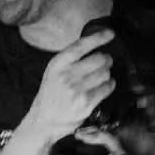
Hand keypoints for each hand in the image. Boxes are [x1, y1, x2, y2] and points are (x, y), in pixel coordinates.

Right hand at [26, 28, 116, 143]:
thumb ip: (69, 60)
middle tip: (105, 63)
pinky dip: (109, 85)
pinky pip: (107, 88)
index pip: (81, 46)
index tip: (110, 34)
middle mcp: (67, 75)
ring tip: (101, 77)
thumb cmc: (50, 94)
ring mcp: (77, 90)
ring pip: (105, 73)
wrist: (44, 120)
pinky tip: (104, 86)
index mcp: (57, 65)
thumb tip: (93, 47)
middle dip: (106, 60)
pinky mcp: (86, 103)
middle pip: (99, 59)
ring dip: (106, 74)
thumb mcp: (53, 72)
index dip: (98, 38)